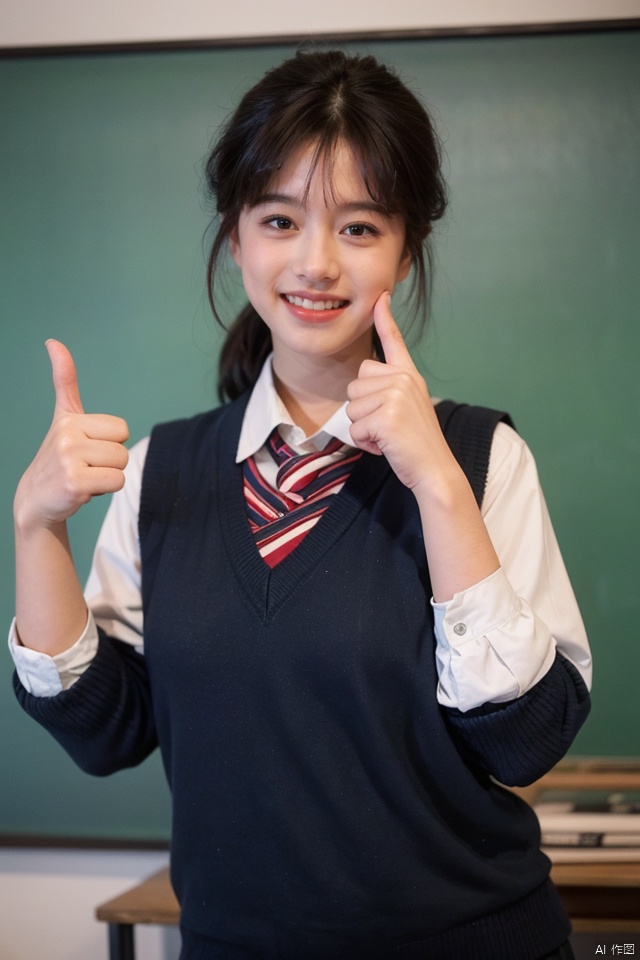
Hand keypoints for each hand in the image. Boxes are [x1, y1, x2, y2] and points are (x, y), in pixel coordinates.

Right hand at [14, 340, 129, 529]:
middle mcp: (67, 436)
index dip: (110, 442)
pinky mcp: (75, 483)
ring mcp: (69, 460)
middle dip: (110, 461)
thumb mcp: (63, 416)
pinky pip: (116, 482)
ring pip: (121, 465)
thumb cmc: (58, 457)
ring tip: (84, 476)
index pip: (122, 429)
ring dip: (107, 476)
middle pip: (122, 448)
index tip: (86, 448)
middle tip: (85, 466)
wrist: (36, 498)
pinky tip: (83, 490)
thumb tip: (53, 342)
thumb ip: (64, 381)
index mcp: (69, 418)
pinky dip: (105, 490)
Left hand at [346, 292, 448, 490]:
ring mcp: (396, 396)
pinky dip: (364, 443)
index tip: (381, 296)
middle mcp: (404, 380)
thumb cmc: (416, 444)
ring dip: (363, 428)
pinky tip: (385, 446)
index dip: (385, 318)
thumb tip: (361, 384)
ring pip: (351, 407)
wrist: (434, 470)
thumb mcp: (406, 408)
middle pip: (355, 384)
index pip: (393, 341)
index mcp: (409, 375)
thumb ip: (387, 391)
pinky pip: (354, 428)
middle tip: (388, 426)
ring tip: (388, 436)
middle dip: (363, 410)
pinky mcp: (386, 416)